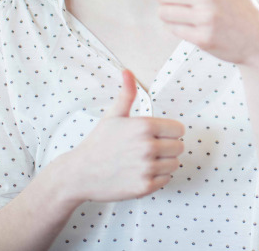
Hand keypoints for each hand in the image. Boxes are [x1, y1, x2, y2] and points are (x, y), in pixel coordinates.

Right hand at [62, 70, 184, 202]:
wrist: (79, 174)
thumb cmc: (98, 144)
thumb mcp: (113, 115)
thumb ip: (127, 94)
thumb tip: (127, 72)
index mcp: (143, 126)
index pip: (179, 130)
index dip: (169, 132)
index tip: (157, 135)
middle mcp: (147, 146)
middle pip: (179, 147)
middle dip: (167, 148)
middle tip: (148, 149)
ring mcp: (146, 168)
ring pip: (174, 164)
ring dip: (163, 163)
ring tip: (144, 161)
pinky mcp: (144, 186)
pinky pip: (166, 179)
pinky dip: (157, 178)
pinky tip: (141, 172)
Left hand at [156, 0, 258, 66]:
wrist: (257, 39)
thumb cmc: (240, 4)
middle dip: (169, 1)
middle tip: (186, 5)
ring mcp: (205, 17)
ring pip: (164, 13)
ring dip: (172, 16)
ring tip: (189, 16)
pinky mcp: (202, 37)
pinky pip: (173, 30)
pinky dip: (180, 30)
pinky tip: (195, 28)